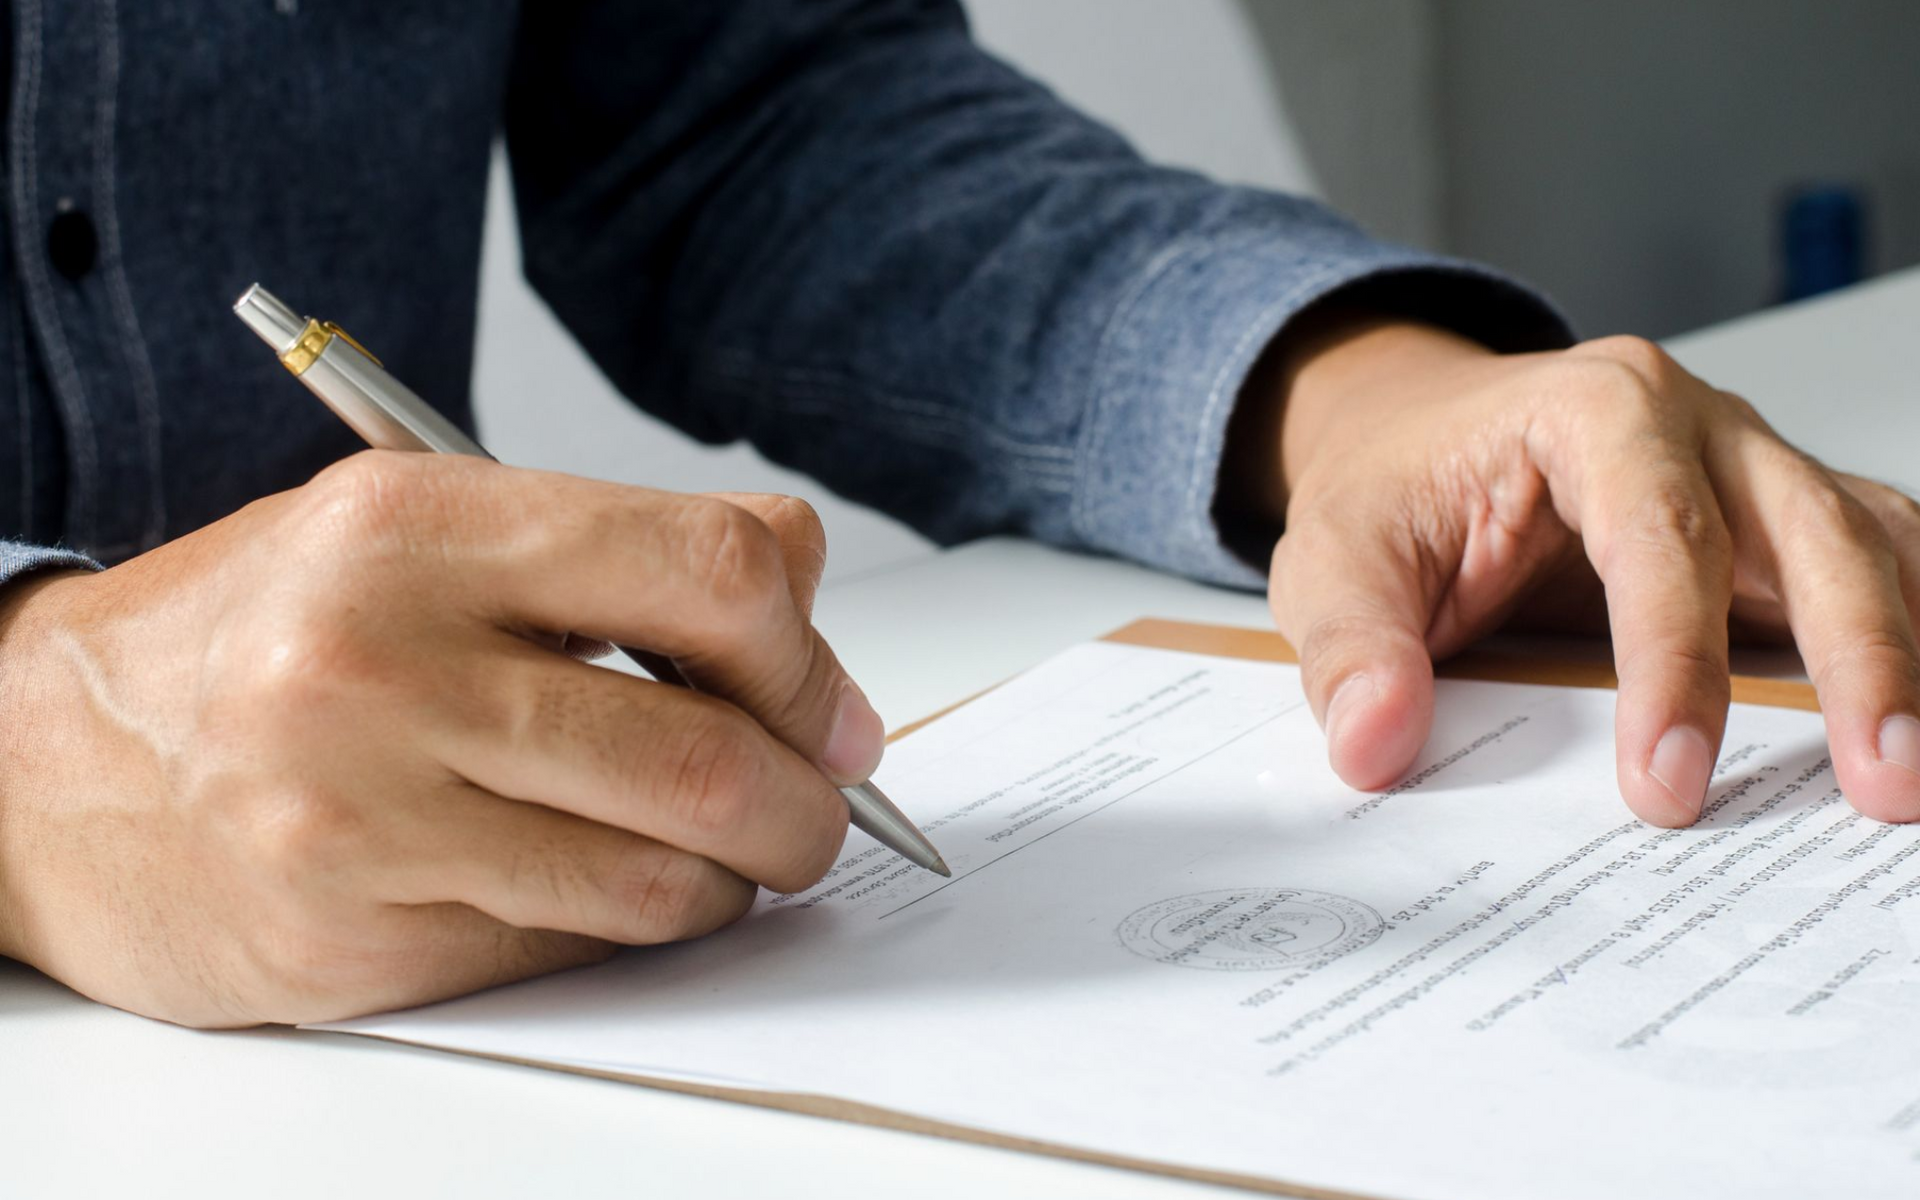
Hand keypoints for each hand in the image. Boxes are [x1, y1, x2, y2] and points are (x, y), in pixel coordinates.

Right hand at [0, 453, 878, 1026]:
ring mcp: (356, 818)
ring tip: (718, 855)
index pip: (713, 575)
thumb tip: (809, 617)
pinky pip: (571, 951)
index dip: (806, 656)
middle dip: (807, 803)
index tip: (826, 707)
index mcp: (416, 526)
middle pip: (707, 754)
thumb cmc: (260, 635)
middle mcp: (377, 666)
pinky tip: (601, 888)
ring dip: (731, 880)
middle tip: (814, 809)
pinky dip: (628, 929)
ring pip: (659, 880)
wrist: (41, 766)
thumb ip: (621, 551)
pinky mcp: (351, 944)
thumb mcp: (422, 528)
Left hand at [1232, 315, 1919, 826]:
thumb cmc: (1394, 489)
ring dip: (1911, 658)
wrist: (1419, 440)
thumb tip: (1374, 743)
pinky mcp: (1784, 528)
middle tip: (1884, 785)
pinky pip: (1879, 574)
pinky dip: (1912, 643)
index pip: (1660, 535)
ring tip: (1915, 778)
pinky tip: (1914, 725)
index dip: (1674, 664)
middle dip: (1862, 661)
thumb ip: (1349, 647)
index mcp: (1593, 409)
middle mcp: (1701, 426)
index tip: (1666, 784)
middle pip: (1815, 534)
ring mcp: (1759, 471)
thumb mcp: (1335, 558)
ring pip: (1874, 550)